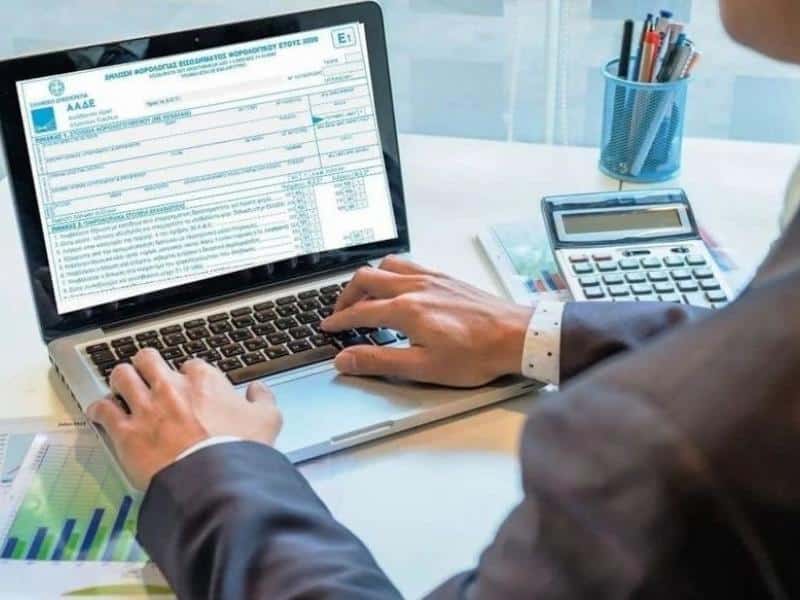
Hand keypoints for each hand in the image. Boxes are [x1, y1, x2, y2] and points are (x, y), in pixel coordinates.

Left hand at [87, 348, 282, 489]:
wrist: (215, 481)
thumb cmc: (239, 450)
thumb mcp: (268, 420)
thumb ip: (263, 400)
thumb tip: (259, 391)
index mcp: (204, 380)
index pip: (190, 365)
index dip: (188, 376)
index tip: (189, 388)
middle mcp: (171, 387)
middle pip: (148, 359)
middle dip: (147, 366)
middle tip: (148, 376)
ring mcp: (146, 408)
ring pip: (121, 376)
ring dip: (121, 381)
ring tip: (122, 388)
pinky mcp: (126, 432)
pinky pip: (103, 409)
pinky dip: (100, 409)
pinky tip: (101, 413)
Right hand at [321, 255, 532, 386]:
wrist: (516, 336)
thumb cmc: (476, 354)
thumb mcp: (422, 367)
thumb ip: (379, 361)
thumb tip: (346, 359)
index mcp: (406, 309)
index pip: (359, 311)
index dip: (339, 321)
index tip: (328, 328)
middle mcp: (415, 287)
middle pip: (366, 279)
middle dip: (346, 295)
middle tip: (340, 312)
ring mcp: (431, 279)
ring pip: (387, 266)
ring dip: (368, 279)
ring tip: (363, 295)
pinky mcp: (446, 278)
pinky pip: (409, 264)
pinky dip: (391, 272)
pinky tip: (398, 285)